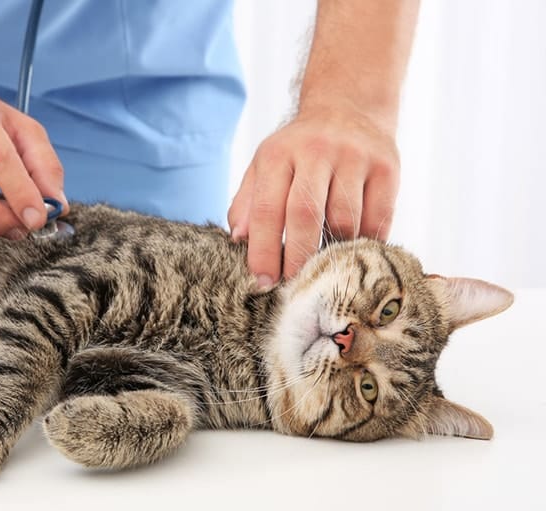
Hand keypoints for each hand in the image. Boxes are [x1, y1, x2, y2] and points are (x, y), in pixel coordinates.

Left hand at [228, 106, 399, 286]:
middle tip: (294, 286)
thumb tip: (238, 240)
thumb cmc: (298, 151)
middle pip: (306, 214)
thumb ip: (249, 203)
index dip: (264, 250)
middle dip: (298, 257)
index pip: (268, 209)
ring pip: (345, 220)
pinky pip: (378, 219)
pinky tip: (354, 249)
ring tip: (325, 266)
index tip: (263, 281)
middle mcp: (316, 151)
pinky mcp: (386, 167)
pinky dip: (365, 241)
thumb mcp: (265, 166)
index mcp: (278, 154)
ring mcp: (354, 157)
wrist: (348, 107)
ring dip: (334, 251)